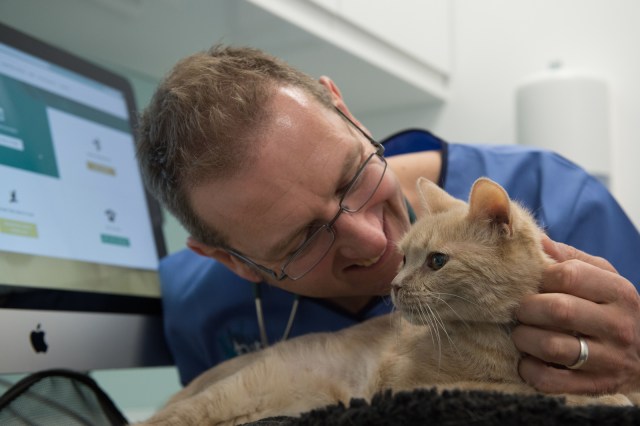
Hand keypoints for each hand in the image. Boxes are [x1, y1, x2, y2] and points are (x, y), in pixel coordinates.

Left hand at [512, 236, 639, 394]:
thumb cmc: (610, 308)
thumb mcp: (601, 277)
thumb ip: (568, 258)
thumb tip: (534, 239)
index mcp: (618, 292)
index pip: (569, 275)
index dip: (540, 277)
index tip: (531, 283)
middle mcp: (618, 326)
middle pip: (558, 310)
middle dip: (526, 308)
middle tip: (519, 310)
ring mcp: (608, 360)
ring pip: (552, 347)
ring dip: (524, 338)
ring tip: (520, 333)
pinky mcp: (593, 387)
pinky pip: (549, 381)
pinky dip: (528, 370)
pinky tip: (527, 360)